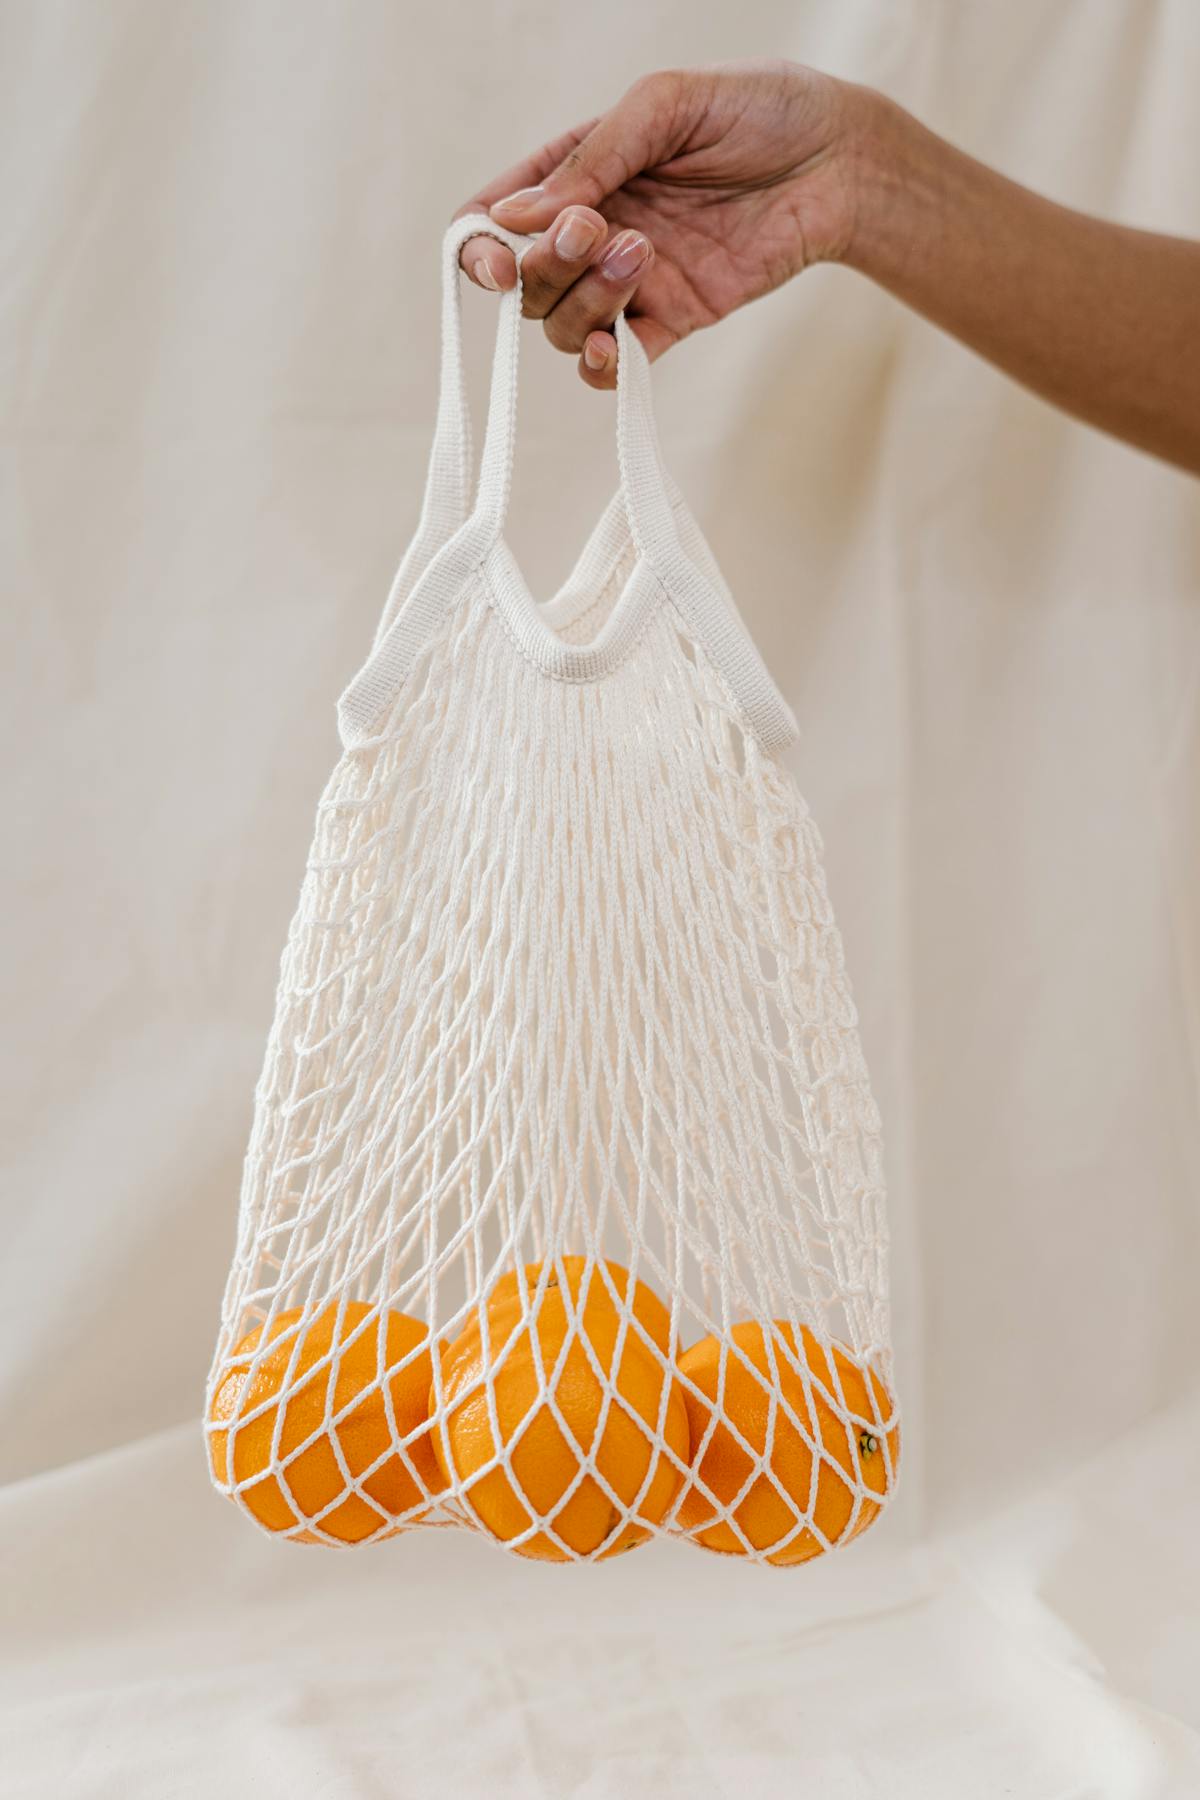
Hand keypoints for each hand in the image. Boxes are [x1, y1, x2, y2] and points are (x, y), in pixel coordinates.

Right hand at [453, 60, 871, 387]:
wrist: (841, 158)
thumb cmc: (759, 110)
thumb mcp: (665, 104)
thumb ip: (591, 158)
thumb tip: (515, 218)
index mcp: (578, 170)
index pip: (495, 219)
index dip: (479, 248)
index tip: (500, 257)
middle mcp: (595, 231)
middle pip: (526, 285)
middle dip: (547, 267)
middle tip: (597, 229)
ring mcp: (632, 281)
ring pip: (565, 327)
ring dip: (585, 302)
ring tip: (643, 253)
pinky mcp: (674, 319)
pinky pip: (617, 364)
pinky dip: (604, 369)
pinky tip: (615, 350)